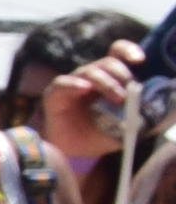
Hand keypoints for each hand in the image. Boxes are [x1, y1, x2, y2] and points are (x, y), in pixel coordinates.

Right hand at [44, 45, 147, 166]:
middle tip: (130, 91)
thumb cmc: (97, 136)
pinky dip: (74, 84)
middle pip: (108, 62)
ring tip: (117, 99)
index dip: (128, 51)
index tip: (139, 60)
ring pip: (90, 71)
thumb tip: (148, 113)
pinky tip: (84, 89)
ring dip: (107, 82)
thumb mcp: (123, 128)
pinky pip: (63, 83)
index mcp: (109, 79)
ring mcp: (73, 84)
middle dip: (122, 74)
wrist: (72, 153)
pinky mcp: (55, 94)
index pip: (117, 53)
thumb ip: (135, 118)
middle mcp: (91, 77)